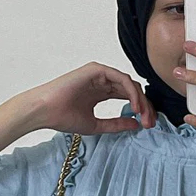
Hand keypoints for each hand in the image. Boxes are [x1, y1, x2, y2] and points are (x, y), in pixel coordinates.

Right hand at [27, 61, 157, 135]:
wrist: (45, 111)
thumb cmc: (63, 117)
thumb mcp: (97, 125)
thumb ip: (116, 124)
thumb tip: (137, 124)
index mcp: (101, 92)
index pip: (128, 97)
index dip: (141, 110)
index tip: (147, 125)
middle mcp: (102, 81)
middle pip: (132, 90)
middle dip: (145, 106)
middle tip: (150, 122)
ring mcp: (100, 74)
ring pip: (129, 83)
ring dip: (140, 100)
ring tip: (144, 116)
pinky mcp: (97, 70)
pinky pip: (121, 79)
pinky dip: (131, 92)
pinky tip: (134, 106)